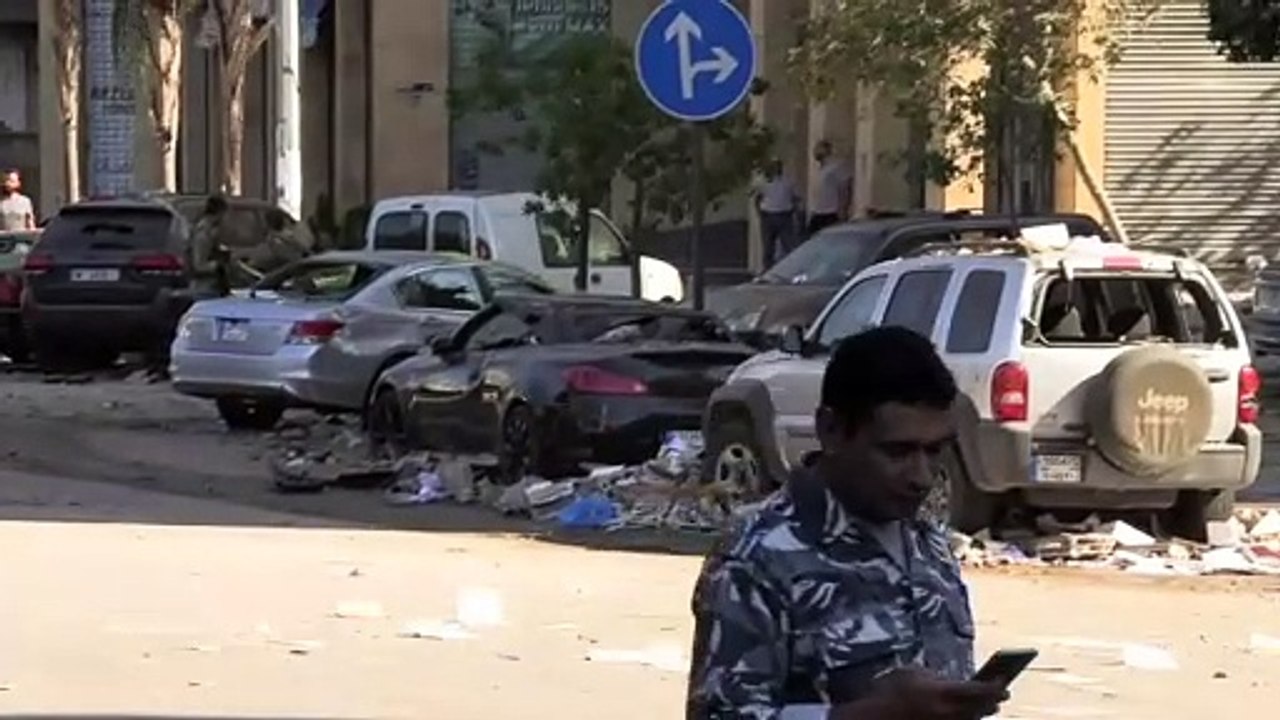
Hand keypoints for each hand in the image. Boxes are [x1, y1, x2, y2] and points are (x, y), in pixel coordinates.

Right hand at [829, 667, 1007, 719]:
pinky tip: (966, 717)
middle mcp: (948, 713)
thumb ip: (932, 675)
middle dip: (992, 702)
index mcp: (942, 693)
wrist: (873, 719)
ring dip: (980, 713)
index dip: (994, 687)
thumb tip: (943, 680)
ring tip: (987, 707)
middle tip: (1002, 696)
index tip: (1004, 684)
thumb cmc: (888, 692)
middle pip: (980, 709)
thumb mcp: (910, 673)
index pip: (978, 690)